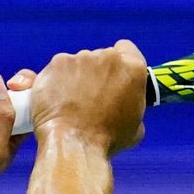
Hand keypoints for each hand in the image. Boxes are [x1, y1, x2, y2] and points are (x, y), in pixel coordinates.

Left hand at [30, 39, 146, 155]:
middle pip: (102, 56)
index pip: (127, 49)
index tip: (115, 75)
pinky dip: (58, 80)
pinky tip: (59, 99)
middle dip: (98, 72)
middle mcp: (108, 57)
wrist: (74, 144)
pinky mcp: (57, 64)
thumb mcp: (136, 125)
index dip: (121, 61)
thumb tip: (122, 103)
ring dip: (78, 77)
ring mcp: (80, 58)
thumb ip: (131, 102)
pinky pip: (59, 68)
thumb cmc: (107, 139)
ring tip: (73, 102)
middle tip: (94, 97)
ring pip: (79, 63)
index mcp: (133, 68)